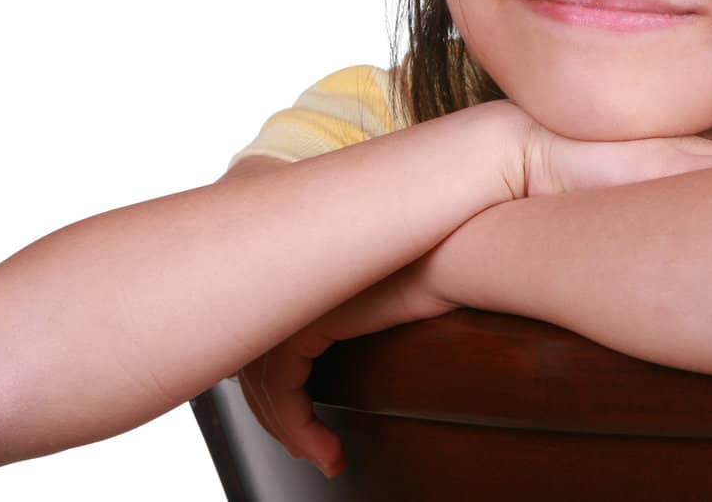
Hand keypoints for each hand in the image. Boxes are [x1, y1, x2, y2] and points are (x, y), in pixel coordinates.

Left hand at [237, 255, 456, 479]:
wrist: (454, 254)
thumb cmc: (437, 269)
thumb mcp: (386, 297)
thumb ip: (356, 316)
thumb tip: (350, 352)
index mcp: (300, 271)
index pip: (266, 340)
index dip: (277, 390)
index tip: (304, 426)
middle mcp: (286, 281)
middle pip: (257, 363)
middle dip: (278, 417)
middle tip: (307, 450)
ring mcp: (291, 300)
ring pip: (265, 383)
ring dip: (292, 431)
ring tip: (325, 458)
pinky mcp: (303, 324)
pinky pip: (282, 390)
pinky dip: (298, 428)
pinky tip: (327, 450)